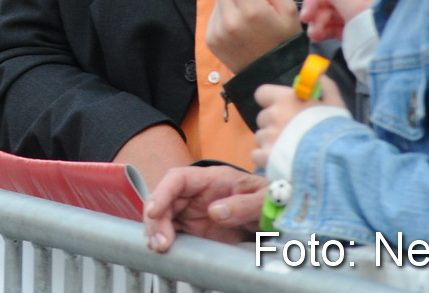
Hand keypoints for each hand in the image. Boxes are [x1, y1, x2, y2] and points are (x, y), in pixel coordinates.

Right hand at [142, 164, 267, 248]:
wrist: (274, 215)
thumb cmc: (268, 200)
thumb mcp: (263, 199)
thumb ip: (243, 204)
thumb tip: (215, 211)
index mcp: (211, 178)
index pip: (178, 179)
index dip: (162, 193)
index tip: (154, 212)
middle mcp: (196, 192)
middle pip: (165, 199)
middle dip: (156, 219)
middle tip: (160, 243)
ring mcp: (193, 210)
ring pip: (163, 215)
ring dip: (156, 230)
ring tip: (159, 248)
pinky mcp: (193, 227)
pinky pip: (171, 230)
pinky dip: (163, 238)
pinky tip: (162, 250)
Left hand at [205, 0, 301, 72]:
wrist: (272, 76)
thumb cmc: (285, 40)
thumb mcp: (289, 10)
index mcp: (252, 9)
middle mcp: (230, 19)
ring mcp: (217, 30)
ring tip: (247, 12)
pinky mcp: (210, 38)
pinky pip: (214, 14)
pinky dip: (225, 12)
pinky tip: (239, 25)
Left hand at [251, 78, 345, 172]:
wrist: (333, 158)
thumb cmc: (334, 129)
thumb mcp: (335, 104)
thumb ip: (325, 87)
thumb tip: (320, 76)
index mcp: (285, 99)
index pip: (262, 93)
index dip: (269, 101)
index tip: (280, 107)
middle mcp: (272, 116)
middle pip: (262, 118)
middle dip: (273, 125)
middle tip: (289, 133)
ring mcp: (267, 137)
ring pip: (260, 138)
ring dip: (269, 142)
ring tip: (288, 150)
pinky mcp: (265, 157)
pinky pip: (256, 155)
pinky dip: (265, 159)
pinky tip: (279, 161)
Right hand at [300, 0, 384, 41]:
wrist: (385, 65)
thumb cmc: (378, 34)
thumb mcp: (354, 10)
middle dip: (316, 0)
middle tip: (307, 16)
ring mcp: (356, 13)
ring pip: (328, 7)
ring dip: (317, 17)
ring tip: (313, 31)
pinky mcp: (352, 30)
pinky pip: (331, 22)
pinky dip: (321, 28)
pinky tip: (316, 35)